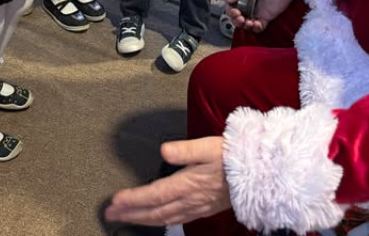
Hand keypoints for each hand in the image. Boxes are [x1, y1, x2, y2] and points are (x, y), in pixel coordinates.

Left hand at [105, 136, 229, 225]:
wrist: (258, 173)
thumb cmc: (233, 157)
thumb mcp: (208, 146)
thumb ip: (184, 150)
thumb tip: (164, 150)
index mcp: (188, 184)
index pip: (153, 195)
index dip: (133, 199)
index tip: (115, 201)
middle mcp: (190, 200)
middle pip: (154, 212)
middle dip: (131, 214)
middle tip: (111, 214)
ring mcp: (197, 207)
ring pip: (164, 218)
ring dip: (142, 219)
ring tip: (126, 217)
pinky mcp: (204, 209)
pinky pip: (177, 220)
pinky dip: (162, 221)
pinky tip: (157, 220)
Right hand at [224, 0, 301, 33]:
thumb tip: (227, 0)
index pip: (231, 7)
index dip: (230, 12)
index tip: (235, 12)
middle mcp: (248, 5)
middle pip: (237, 18)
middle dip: (236, 21)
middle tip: (241, 19)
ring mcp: (257, 12)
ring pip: (246, 24)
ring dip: (245, 26)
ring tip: (249, 23)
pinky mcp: (266, 18)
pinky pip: (258, 28)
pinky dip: (256, 28)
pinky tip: (257, 24)